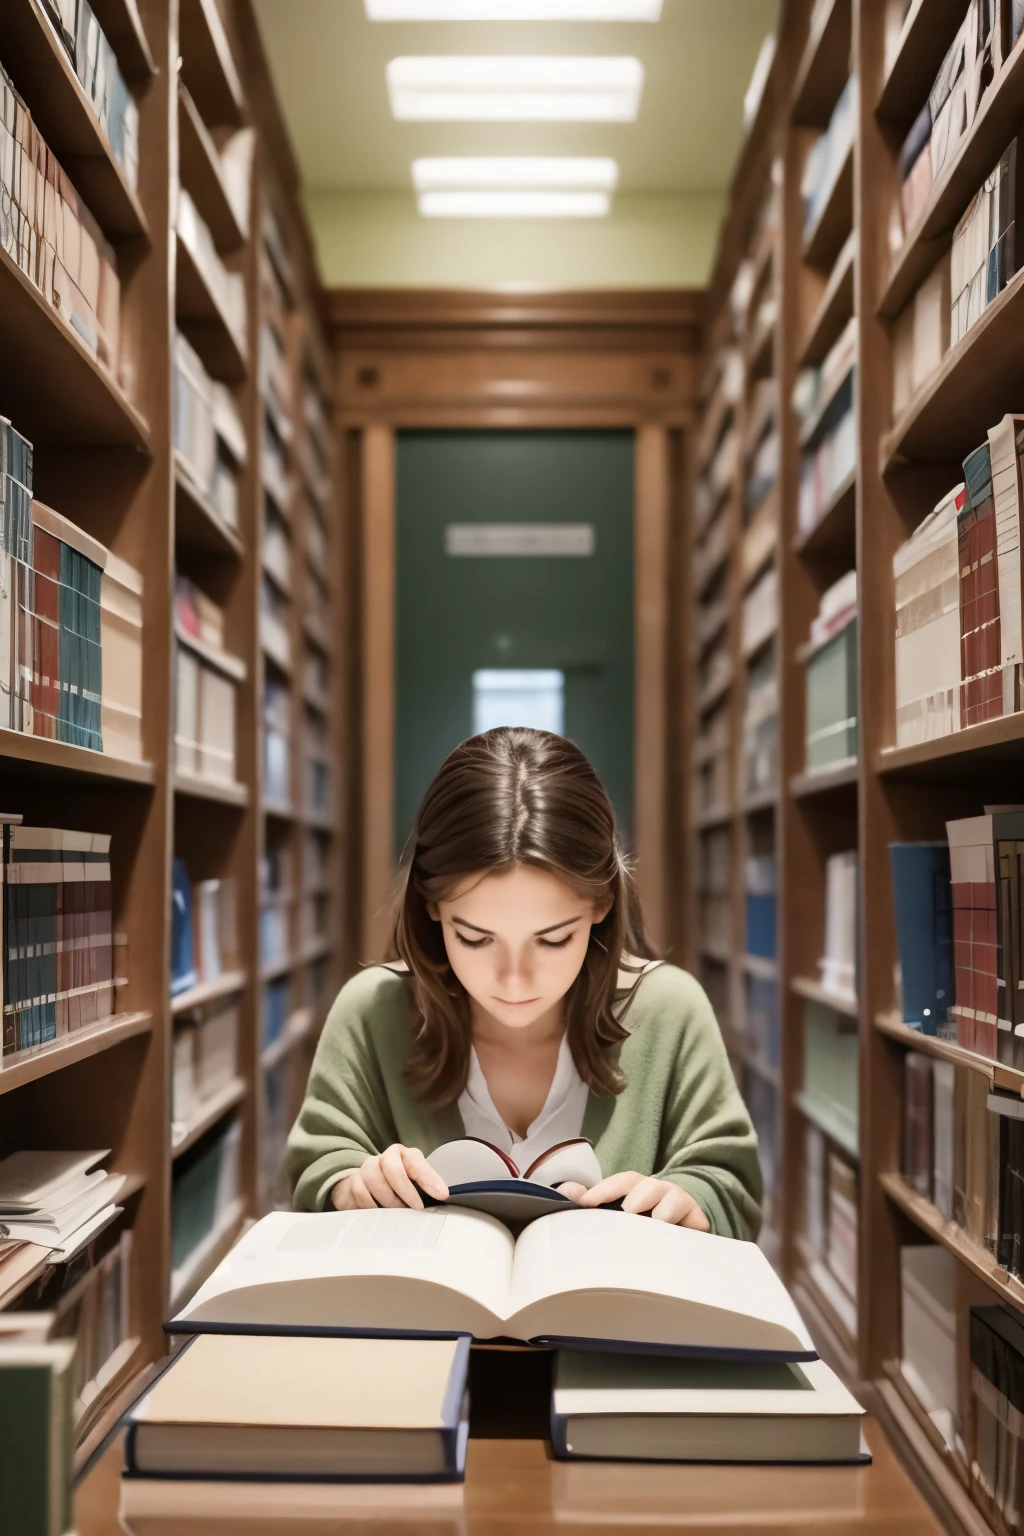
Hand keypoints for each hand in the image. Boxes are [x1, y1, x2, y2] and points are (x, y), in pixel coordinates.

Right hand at [331, 1145, 448, 1210]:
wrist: (364, 1183)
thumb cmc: (395, 1184)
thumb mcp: (413, 1181)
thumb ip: (425, 1185)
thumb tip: (442, 1196)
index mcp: (403, 1155)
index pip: (415, 1161)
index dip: (428, 1177)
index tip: (442, 1194)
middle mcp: (384, 1158)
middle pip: (392, 1167)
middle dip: (405, 1190)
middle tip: (416, 1208)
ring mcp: (366, 1169)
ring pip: (373, 1179)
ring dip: (387, 1200)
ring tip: (396, 1213)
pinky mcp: (351, 1183)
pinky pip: (358, 1193)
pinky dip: (370, 1206)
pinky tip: (378, 1214)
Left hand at [568, 1171, 710, 1228]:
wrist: (689, 1223)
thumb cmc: (648, 1218)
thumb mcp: (623, 1208)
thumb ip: (596, 1199)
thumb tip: (565, 1190)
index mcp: (636, 1186)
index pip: (621, 1181)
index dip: (604, 1189)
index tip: (585, 1201)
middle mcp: (657, 1189)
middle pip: (645, 1186)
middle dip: (636, 1195)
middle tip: (627, 1210)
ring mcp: (677, 1201)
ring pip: (669, 1199)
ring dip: (659, 1211)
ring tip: (652, 1223)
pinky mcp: (696, 1217)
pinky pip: (690, 1218)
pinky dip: (680, 1226)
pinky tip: (670, 1238)